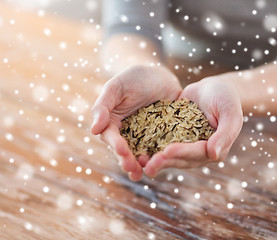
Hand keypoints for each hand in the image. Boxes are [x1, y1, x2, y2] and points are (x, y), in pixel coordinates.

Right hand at [90, 65, 181, 180]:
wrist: (160, 75)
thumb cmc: (133, 78)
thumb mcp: (116, 87)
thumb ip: (103, 106)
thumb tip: (93, 130)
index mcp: (113, 124)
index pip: (111, 137)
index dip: (115, 145)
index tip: (121, 149)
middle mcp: (128, 135)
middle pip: (125, 151)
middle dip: (128, 161)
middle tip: (132, 169)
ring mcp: (146, 138)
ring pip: (142, 154)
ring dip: (143, 165)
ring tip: (147, 172)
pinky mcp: (162, 137)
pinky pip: (161, 148)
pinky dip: (162, 156)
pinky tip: (165, 162)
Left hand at [144, 76, 242, 177]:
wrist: (212, 88)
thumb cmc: (226, 98)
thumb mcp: (230, 112)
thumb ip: (226, 134)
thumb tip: (215, 155)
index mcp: (214, 148)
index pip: (198, 153)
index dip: (183, 152)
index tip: (167, 151)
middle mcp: (199, 152)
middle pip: (181, 158)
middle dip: (164, 160)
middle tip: (148, 163)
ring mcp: (185, 145)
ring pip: (169, 155)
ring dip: (154, 159)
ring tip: (139, 161)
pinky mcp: (173, 137)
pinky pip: (161, 143)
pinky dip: (150, 146)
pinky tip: (135, 147)